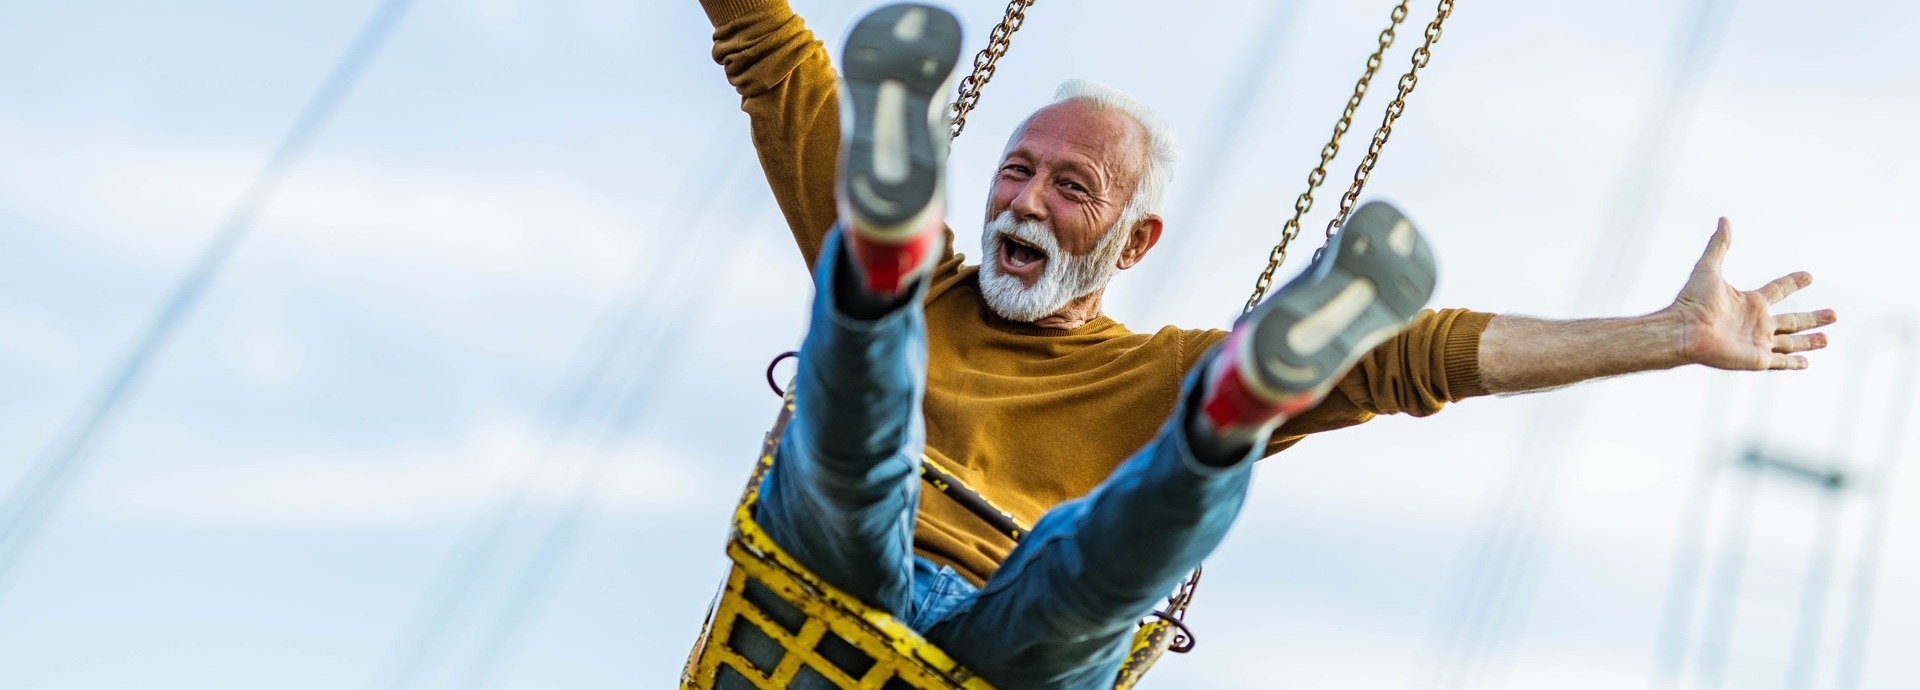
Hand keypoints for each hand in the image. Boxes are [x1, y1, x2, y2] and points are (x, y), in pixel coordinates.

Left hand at [1668, 218, 1835, 370]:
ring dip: (1809, 341)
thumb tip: (1724, 219)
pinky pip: (1780, 363)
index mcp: (1750, 301)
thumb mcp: (1709, 268)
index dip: (1794, 283)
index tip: (1809, 276)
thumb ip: (1719, 245)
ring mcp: (1758, 342)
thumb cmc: (1692, 301)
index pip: (1779, 290)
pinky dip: (1794, 363)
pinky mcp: (1757, 359)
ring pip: (1791, 342)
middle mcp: (1757, 322)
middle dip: (1813, 318)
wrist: (1684, 330)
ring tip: (1827, 339)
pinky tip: (1807, 363)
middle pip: (1792, 320)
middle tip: (1834, 314)